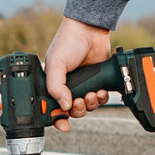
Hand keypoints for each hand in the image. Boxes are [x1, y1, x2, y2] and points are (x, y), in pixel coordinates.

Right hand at [43, 17, 112, 131]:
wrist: (90, 30)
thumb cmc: (68, 42)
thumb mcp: (56, 63)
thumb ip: (56, 86)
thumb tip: (63, 106)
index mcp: (54, 84)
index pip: (53, 108)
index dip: (57, 119)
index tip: (64, 124)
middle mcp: (68, 87)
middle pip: (72, 111)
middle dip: (78, 110)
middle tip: (81, 101)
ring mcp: (84, 86)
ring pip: (87, 107)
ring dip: (91, 103)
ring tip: (92, 93)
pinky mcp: (98, 82)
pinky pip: (100, 99)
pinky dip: (101, 98)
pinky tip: (101, 90)